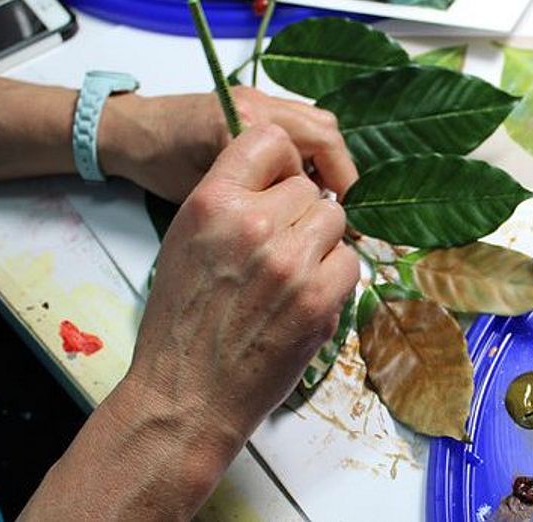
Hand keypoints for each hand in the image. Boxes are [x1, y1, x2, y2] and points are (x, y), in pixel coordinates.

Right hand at [22, 125, 358, 520]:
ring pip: (335, 220)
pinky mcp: (320, 300)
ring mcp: (290, 263)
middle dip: (299, 214)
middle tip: (279, 249)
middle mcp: (253, 224)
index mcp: (212, 202)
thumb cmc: (181, 321)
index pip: (270, 141)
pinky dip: (335, 275)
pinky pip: (351, 261)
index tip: (281, 186)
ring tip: (292, 274)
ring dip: (320, 243)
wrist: (187, 393)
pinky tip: (307, 295)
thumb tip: (281, 183)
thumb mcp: (185, 241)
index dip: (282, 163)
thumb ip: (230, 202)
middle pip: (308, 189)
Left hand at [99, 86, 357, 201]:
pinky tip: (299, 181)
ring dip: (325, 160)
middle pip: (324, 129)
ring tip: (321, 198)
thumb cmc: (157, 167)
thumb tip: (303, 227)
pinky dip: (307, 151)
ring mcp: (255, 97)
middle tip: (341, 211)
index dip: (338, 183)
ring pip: (315, 122)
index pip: (315, 146)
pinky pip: (296, 122)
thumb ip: (255, 203)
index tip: (341, 218)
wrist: (126, 131)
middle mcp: (256, 104)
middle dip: (340, 172)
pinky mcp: (250, 101)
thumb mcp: (203, 196)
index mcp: (243, 125)